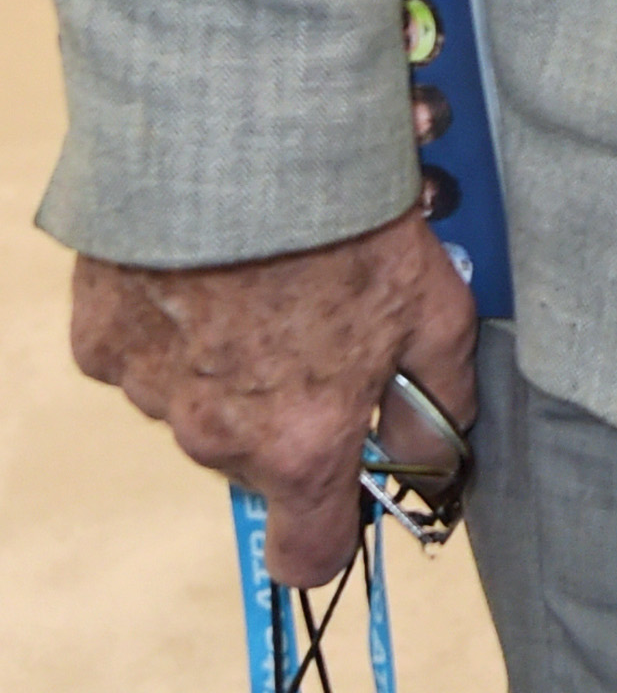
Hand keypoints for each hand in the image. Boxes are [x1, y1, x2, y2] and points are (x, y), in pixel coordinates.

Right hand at [72, 212, 480, 585]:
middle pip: (258, 462)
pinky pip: (145, 355)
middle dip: (291, 412)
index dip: (333, 526)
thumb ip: (437, 401)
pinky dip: (172, 325)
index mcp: (300, 445)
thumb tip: (434, 457)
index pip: (307, 554)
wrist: (238, 137)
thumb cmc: (346, 219)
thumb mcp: (436, 308)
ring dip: (229, 365)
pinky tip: (206, 263)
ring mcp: (150, 391)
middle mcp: (216, 437)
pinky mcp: (102, 340)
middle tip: (321, 326)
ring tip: (266, 279)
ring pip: (198, 407)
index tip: (348, 489)